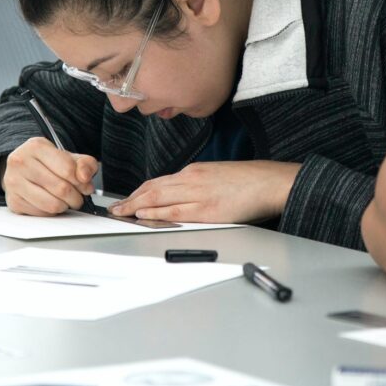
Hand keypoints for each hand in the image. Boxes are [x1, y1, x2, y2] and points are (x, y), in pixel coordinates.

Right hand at [1, 137, 97, 215]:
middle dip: (76, 197)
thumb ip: (85, 164)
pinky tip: (52, 202)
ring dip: (65, 206)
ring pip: (52, 204)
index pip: (68, 169)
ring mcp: (14, 182)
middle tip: (78, 196)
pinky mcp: (13, 201)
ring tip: (66, 200)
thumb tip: (85, 177)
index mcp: (36, 146)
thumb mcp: (70, 157)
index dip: (82, 181)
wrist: (24, 170)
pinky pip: (42, 214)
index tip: (85, 185)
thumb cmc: (49, 163)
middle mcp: (21, 162)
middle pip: (61, 188)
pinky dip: (52, 212)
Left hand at [108, 160, 300, 223]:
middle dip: (131, 198)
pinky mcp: (207, 209)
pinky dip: (156, 213)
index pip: (159, 181)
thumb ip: (199, 183)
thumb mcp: (217, 175)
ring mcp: (198, 193)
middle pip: (153, 188)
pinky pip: (175, 211)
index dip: (139, 191)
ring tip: (120, 212)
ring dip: (136, 205)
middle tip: (115, 207)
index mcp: (195, 171)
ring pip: (159, 198)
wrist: (270, 181)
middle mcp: (192, 179)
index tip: (127, 199)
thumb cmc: (249, 180)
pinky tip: (143, 215)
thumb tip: (182, 195)